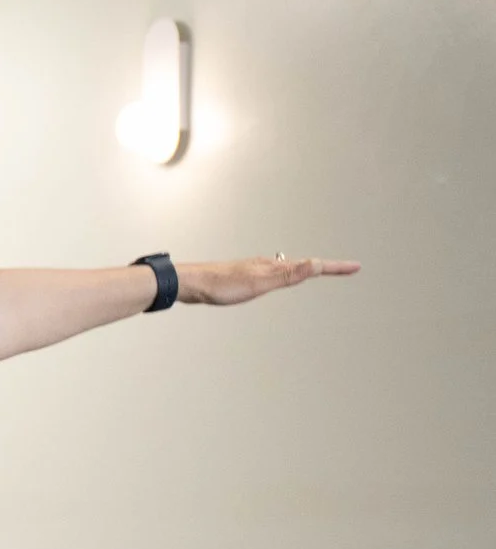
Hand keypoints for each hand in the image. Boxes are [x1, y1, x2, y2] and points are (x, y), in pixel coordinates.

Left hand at [179, 254, 359, 306]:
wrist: (191, 283)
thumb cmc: (221, 285)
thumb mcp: (259, 283)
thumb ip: (288, 275)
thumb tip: (316, 263)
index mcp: (274, 266)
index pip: (312, 266)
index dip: (335, 268)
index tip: (356, 267)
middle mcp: (267, 264)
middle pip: (303, 264)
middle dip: (324, 267)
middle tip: (343, 268)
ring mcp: (255, 269)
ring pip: (287, 267)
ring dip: (305, 268)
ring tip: (317, 270)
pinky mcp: (242, 275)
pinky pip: (272, 273)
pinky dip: (284, 274)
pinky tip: (275, 276)